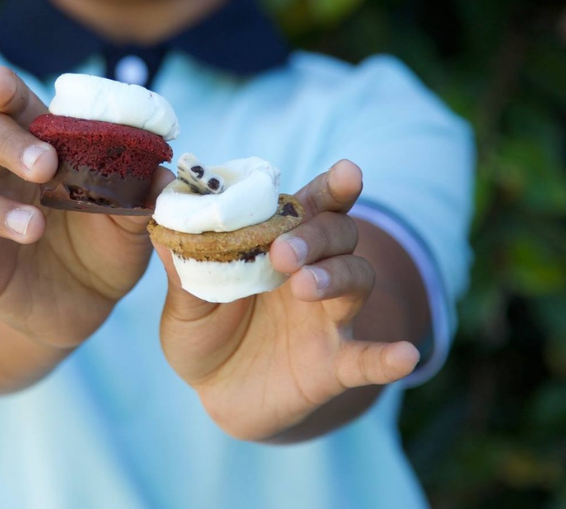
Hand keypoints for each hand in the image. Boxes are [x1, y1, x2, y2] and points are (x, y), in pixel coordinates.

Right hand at [0, 67, 170, 349]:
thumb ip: (143, 197)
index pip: (15, 107)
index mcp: (41, 152)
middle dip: (6, 142)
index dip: (2, 90)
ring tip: (34, 227)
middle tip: (45, 166)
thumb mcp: (133, 224)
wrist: (89, 306)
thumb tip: (164, 174)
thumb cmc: (107, 246)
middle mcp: (2, 177)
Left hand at [155, 160, 419, 440]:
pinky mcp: (332, 364)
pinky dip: (387, 357)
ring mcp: (327, 317)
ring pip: (356, 280)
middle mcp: (312, 271)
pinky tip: (405, 355)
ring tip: (305, 287)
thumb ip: (180, 261)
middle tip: (283, 251)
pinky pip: (366, 359)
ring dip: (336, 277)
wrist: (214, 393)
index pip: (310, 205)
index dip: (332, 187)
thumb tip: (159, 208)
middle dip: (317, 235)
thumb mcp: (183, 299)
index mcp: (277, 244)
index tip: (347, 171)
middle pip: (338, 234)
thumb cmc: (203, 331)